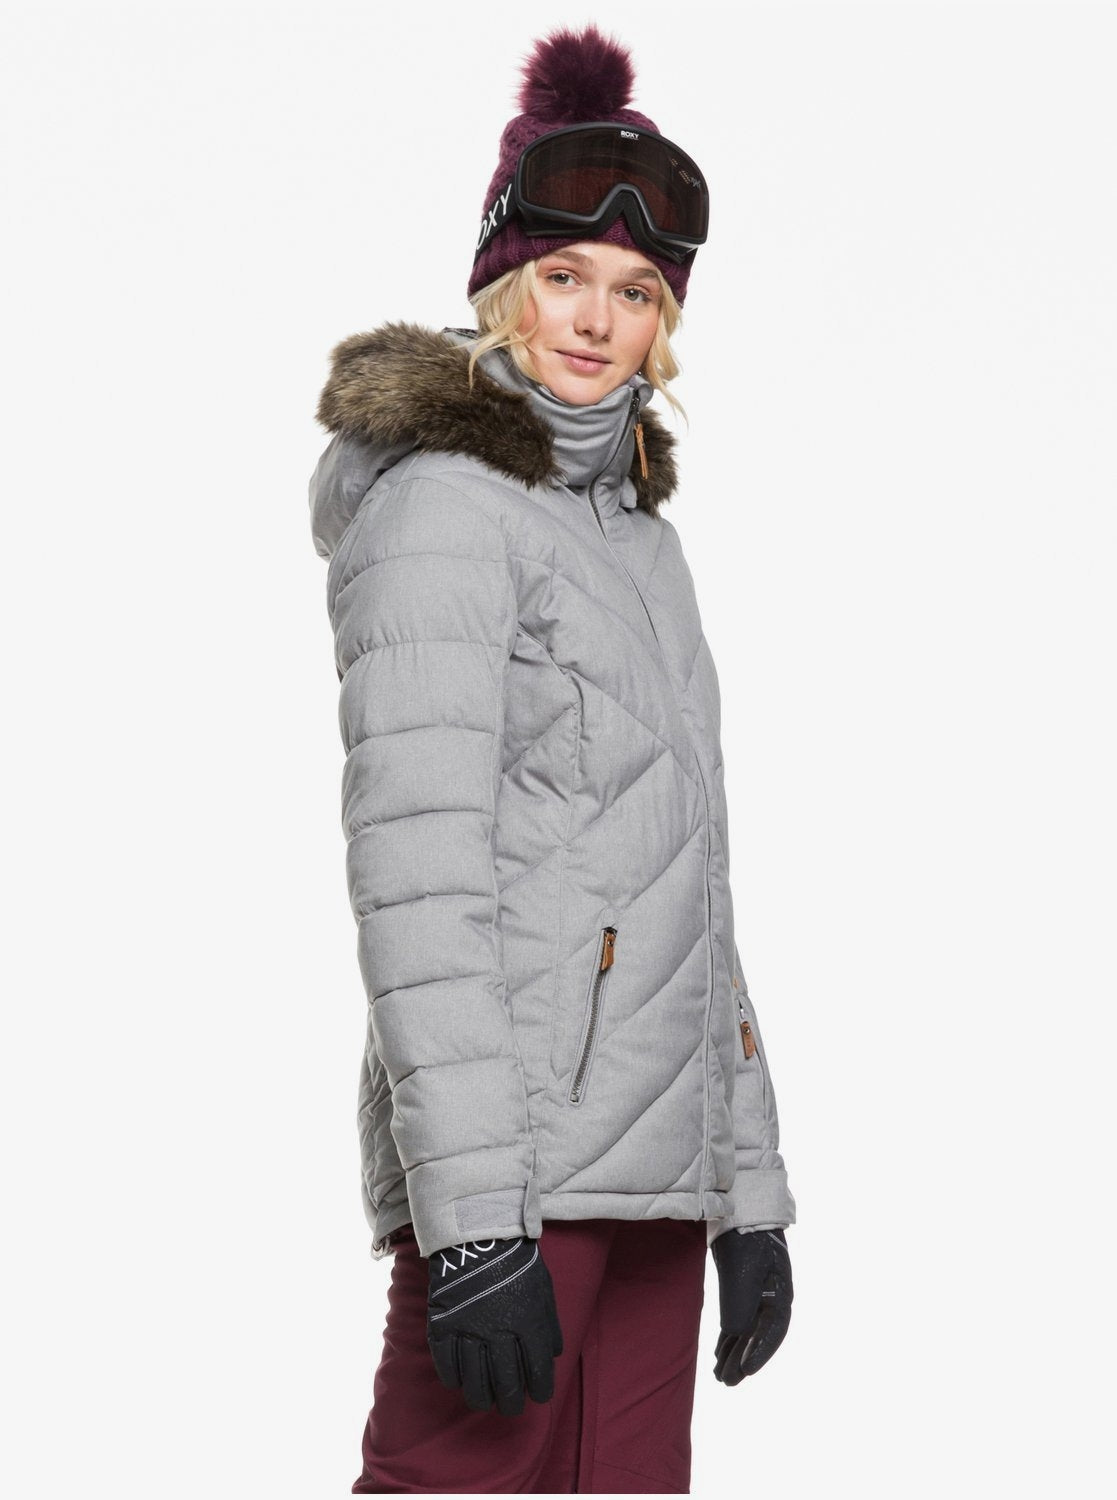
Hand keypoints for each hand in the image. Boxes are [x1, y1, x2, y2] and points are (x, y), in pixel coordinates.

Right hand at [426, 1235, 563, 1416]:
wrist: (477, 1233)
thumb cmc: (515, 1260)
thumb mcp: (543, 1287)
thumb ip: (548, 1324)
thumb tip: (551, 1354)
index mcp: (529, 1323)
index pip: (538, 1373)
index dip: (540, 1390)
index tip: (538, 1396)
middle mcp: (500, 1333)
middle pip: (506, 1384)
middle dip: (511, 1402)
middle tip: (510, 1407)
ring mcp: (470, 1331)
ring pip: (475, 1382)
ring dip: (482, 1398)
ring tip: (485, 1402)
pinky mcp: (444, 1325)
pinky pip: (447, 1364)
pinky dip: (454, 1378)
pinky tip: (459, 1382)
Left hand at [710, 1227, 792, 1383]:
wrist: (741, 1211)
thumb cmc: (747, 1239)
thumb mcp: (745, 1271)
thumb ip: (741, 1304)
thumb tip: (736, 1334)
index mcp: (780, 1293)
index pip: (774, 1331)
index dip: (760, 1352)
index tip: (746, 1371)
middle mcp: (772, 1298)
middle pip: (758, 1336)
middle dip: (742, 1359)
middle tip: (727, 1381)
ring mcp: (758, 1294)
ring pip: (746, 1331)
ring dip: (733, 1352)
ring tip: (719, 1375)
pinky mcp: (743, 1289)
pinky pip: (737, 1320)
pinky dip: (728, 1337)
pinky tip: (718, 1353)